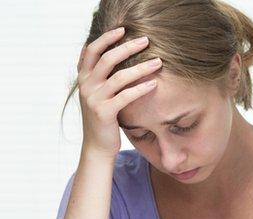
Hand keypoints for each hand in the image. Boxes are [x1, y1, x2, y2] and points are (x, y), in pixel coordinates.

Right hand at [77, 27, 161, 159]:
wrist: (97, 145)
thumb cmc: (103, 117)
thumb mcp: (97, 93)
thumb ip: (100, 75)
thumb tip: (115, 54)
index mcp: (83, 78)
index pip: (92, 50)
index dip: (106, 38)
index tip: (123, 29)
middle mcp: (86, 86)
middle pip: (106, 59)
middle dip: (128, 47)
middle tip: (146, 41)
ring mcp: (93, 99)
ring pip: (119, 77)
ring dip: (141, 67)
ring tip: (158, 62)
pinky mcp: (104, 112)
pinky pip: (125, 96)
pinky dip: (141, 88)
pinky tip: (154, 83)